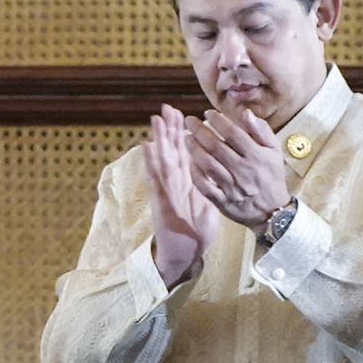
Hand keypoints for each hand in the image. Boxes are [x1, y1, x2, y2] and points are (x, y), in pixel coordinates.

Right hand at [141, 109, 211, 287]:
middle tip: (167, 108)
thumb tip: (215, 171)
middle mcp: (173, 184)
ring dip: (158, 140)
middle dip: (169, 130)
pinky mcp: (160, 203)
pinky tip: (147, 148)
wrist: (185, 255)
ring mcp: (165, 192)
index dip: (182, 134)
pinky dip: (151, 163)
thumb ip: (209, 188)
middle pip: (171, 152)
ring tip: (155, 120)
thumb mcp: (208, 206)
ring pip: (162, 160)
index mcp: (186, 184)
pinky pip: (156, 180)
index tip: (182, 115)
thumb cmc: (195, 233)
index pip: (183, 154)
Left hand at [183, 106, 294, 233]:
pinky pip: (204, 186)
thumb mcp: (274, 151)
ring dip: (194, 149)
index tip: (207, 113)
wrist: (272, 211)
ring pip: (208, 164)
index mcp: (256, 156)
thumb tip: (246, 113)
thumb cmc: (271, 175)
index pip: (233, 134)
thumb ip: (261, 130)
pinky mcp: (222, 201)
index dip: (218, 121)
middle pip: (216, 147)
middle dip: (199, 131)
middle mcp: (243, 170)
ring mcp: (232, 187)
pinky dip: (195, 172)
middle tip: (189, 120)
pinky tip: (190, 161)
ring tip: (186, 137)